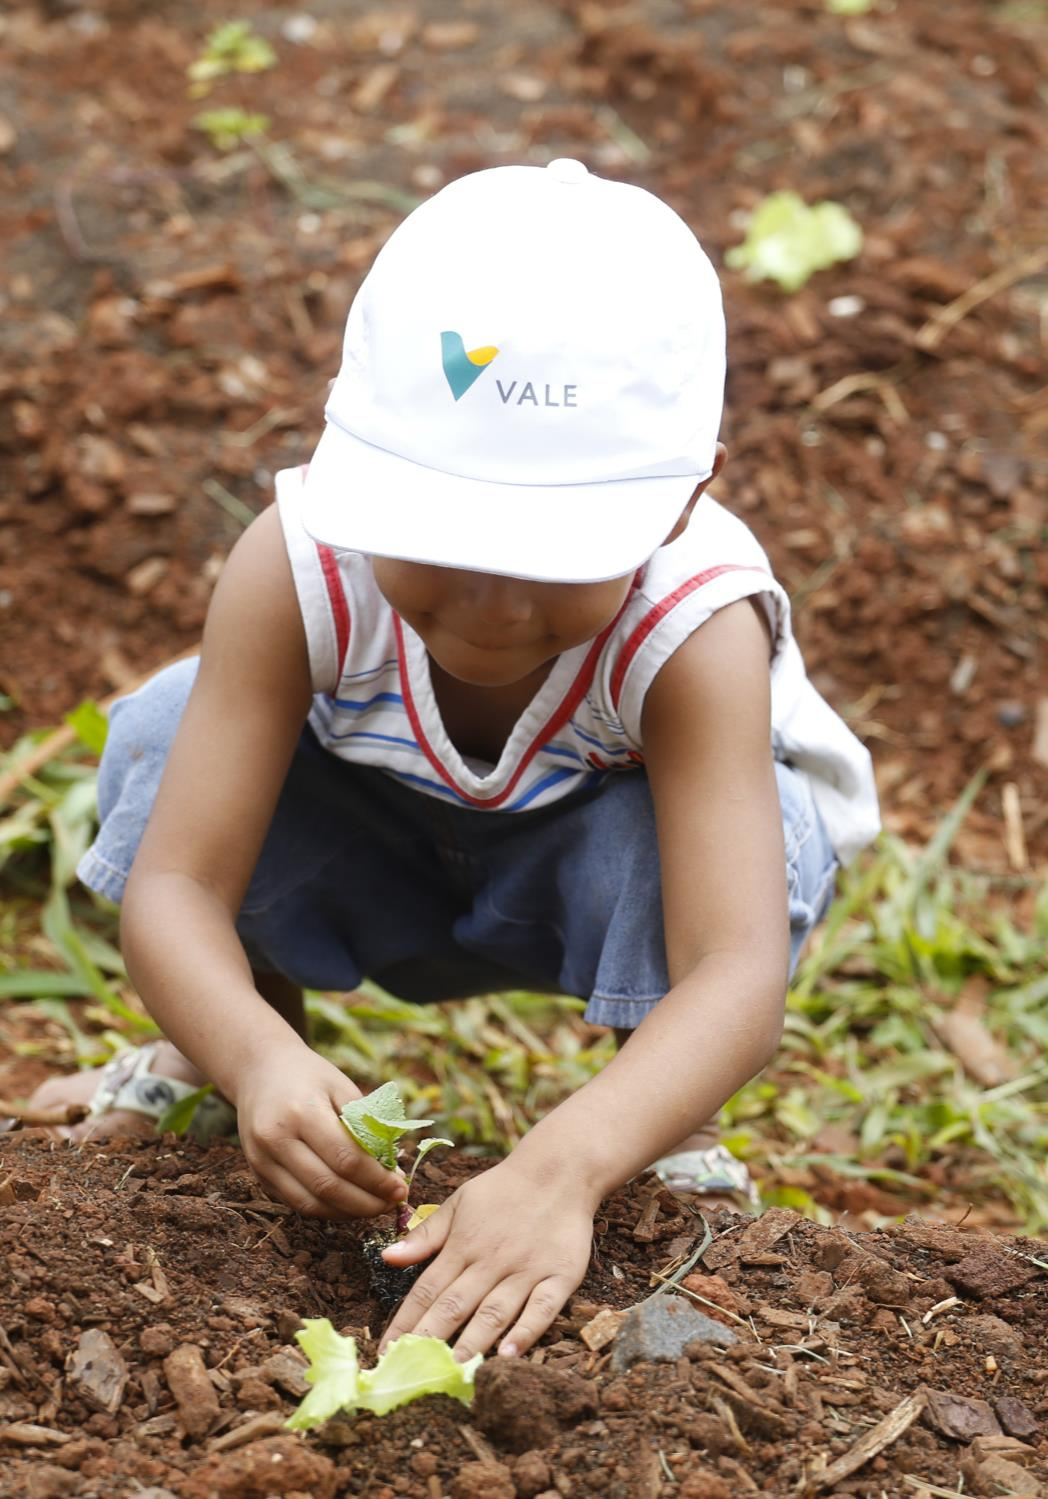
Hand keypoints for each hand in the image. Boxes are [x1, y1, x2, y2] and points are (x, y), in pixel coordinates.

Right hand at [233, 1049, 406, 1219]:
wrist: (258, 1071)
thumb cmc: (308, 1075)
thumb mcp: (341, 1086)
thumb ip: (365, 1126)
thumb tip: (392, 1172)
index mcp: (301, 1111)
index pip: (346, 1158)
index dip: (377, 1180)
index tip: (401, 1188)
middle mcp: (276, 1139)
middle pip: (327, 1186)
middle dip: (366, 1202)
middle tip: (392, 1202)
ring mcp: (262, 1161)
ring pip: (310, 1204)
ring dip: (347, 1213)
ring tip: (375, 1206)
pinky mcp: (259, 1176)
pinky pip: (296, 1203)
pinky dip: (327, 1210)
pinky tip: (349, 1204)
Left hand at [378, 1155, 593, 1359]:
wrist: (559, 1169)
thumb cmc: (504, 1189)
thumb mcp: (459, 1203)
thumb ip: (425, 1235)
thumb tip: (386, 1258)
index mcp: (463, 1245)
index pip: (427, 1290)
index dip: (404, 1322)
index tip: (385, 1351)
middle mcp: (491, 1261)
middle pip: (455, 1306)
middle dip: (430, 1340)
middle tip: (412, 1373)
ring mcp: (527, 1270)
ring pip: (494, 1312)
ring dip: (472, 1343)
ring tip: (453, 1371)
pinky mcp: (560, 1275)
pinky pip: (543, 1308)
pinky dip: (526, 1331)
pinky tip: (509, 1354)